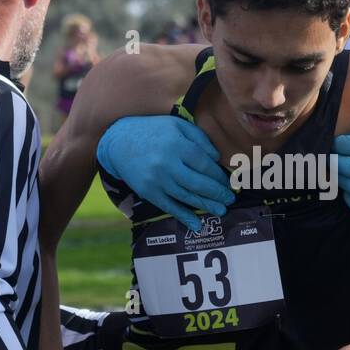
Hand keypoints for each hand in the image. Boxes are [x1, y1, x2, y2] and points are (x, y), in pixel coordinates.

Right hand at [97, 116, 233, 231]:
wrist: (119, 142)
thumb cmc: (153, 131)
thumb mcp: (177, 125)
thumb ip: (199, 139)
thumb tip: (217, 159)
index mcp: (176, 145)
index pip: (204, 164)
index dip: (219, 176)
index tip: (229, 182)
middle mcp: (167, 164)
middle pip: (198, 183)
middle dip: (217, 193)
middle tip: (230, 200)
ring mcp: (157, 180)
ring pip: (187, 197)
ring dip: (206, 206)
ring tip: (221, 210)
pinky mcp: (149, 192)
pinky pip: (170, 207)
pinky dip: (184, 217)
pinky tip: (197, 224)